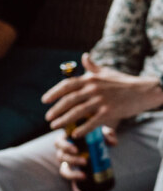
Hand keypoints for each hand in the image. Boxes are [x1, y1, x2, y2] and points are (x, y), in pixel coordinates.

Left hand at [42, 53, 160, 137]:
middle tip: (47, 118)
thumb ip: (93, 67)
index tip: (44, 100)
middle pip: (69, 100)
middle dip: (56, 109)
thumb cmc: (124, 81)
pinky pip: (93, 122)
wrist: (145, 90)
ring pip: (77, 112)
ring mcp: (101, 101)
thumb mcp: (106, 72)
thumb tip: (84, 56)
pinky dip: (83, 128)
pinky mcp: (110, 111)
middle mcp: (93, 89)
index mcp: (90, 79)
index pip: (66, 85)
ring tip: (54, 126)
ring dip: (64, 120)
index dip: (53, 92)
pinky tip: (75, 134)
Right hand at [55, 126, 118, 190]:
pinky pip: (73, 184)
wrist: (98, 145)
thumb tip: (110, 140)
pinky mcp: (75, 175)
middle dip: (72, 160)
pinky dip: (77, 190)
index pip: (58, 143)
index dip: (65, 146)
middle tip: (85, 161)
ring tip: (84, 176)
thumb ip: (108, 133)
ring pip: (64, 171)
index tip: (76, 150)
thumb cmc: (96, 136)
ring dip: (73, 174)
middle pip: (61, 157)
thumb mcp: (102, 133)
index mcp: (66, 141)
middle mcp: (64, 153)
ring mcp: (68, 165)